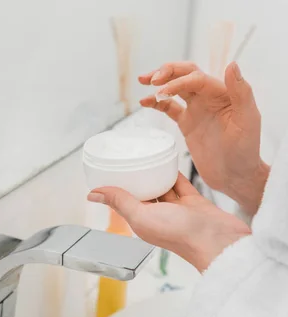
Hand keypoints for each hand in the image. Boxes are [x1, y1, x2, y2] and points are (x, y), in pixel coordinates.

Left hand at [87, 174, 250, 271]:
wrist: (220, 240)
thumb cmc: (180, 234)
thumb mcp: (141, 216)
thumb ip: (119, 202)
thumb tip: (91, 194)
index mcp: (142, 222)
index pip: (124, 202)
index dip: (115, 188)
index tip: (107, 171)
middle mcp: (157, 216)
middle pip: (142, 193)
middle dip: (134, 179)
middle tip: (125, 159)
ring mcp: (177, 210)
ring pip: (161, 187)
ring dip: (152, 174)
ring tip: (143, 157)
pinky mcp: (193, 202)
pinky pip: (180, 183)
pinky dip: (173, 172)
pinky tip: (167, 160)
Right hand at [138, 62, 269, 215]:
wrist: (234, 177)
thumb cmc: (246, 151)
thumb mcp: (248, 121)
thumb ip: (241, 92)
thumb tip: (231, 65)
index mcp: (224, 94)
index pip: (197, 78)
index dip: (178, 81)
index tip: (162, 91)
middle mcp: (210, 98)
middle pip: (185, 74)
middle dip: (167, 72)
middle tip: (151, 79)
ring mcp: (197, 110)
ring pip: (175, 88)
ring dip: (159, 82)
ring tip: (143, 80)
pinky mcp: (187, 123)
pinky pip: (169, 108)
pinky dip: (156, 103)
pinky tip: (144, 102)